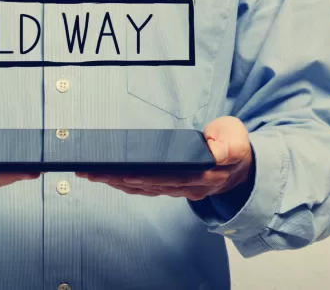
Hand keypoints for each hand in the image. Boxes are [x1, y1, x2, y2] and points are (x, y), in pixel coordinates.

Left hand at [76, 117, 253, 200]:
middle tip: (91, 172)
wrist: (239, 167)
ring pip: (141, 189)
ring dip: (114, 183)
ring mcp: (178, 189)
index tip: (122, 173)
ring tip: (90, 174)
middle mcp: (187, 186)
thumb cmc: (233, 146)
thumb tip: (217, 152)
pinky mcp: (170, 188)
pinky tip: (106, 178)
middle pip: (147, 184)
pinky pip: (143, 189)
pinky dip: (123, 184)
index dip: (144, 177)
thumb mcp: (237, 139)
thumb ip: (229, 145)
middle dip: (117, 178)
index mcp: (203, 174)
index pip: (168, 177)